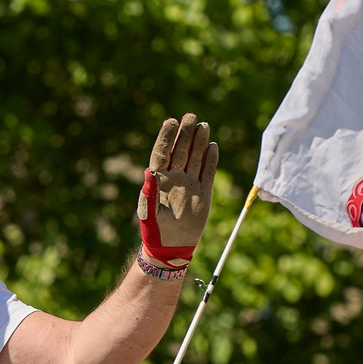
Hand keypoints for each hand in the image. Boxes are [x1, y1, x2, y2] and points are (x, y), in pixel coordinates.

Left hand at [137, 113, 217, 275]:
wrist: (172, 247)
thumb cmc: (155, 231)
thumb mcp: (149, 213)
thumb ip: (149, 193)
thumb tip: (148, 172)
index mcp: (159, 180)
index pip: (162, 153)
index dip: (166, 137)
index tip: (171, 121)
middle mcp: (175, 178)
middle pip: (181, 150)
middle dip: (185, 133)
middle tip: (190, 116)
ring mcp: (190, 183)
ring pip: (196, 158)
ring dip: (199, 141)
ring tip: (203, 125)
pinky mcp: (203, 192)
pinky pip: (208, 172)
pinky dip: (211, 160)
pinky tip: (213, 146)